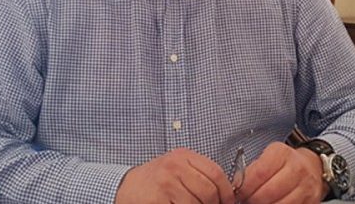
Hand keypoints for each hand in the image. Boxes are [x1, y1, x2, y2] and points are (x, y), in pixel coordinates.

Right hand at [115, 148, 235, 203]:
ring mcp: (166, 182)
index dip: (226, 191)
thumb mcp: (177, 169)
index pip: (215, 172)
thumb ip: (198, 174)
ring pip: (197, 203)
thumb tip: (225, 193)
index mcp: (183, 156)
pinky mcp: (158, 199)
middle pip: (209, 190)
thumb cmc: (155, 180)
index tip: (228, 201)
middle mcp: (175, 166)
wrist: (125, 187)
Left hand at [236, 142, 327, 202]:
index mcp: (282, 154)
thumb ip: (253, 169)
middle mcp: (296, 169)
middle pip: (268, 192)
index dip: (245, 187)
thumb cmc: (286, 162)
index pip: (259, 173)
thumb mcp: (270, 156)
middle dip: (252, 200)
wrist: (313, 166)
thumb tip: (236, 185)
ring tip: (257, 202)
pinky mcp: (312, 201)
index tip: (238, 192)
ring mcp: (306, 187)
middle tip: (246, 200)